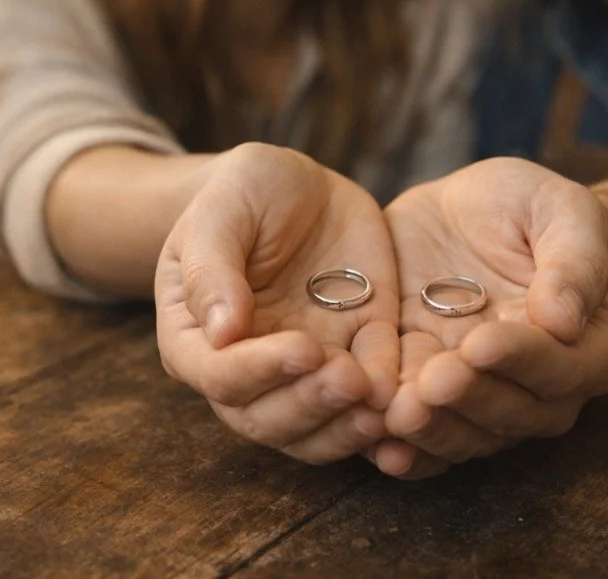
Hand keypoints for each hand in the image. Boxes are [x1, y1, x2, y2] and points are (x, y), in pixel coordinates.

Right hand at [155, 143, 399, 463]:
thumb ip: (212, 270)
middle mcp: (251, 365)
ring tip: (381, 404)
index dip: (259, 372)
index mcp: (199, 338)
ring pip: (319, 422)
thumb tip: (220, 333)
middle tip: (349, 381)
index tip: (302, 349)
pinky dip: (387, 397)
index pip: (220, 375)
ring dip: (347, 423)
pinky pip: (372, 383)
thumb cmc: (241, 194)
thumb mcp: (218, 214)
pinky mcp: (359, 343)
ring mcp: (308, 361)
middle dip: (311, 405)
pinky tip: (407, 395)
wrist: (297, 185)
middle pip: (269, 416)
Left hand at [373, 158, 607, 478]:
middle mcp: (540, 387)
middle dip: (468, 399)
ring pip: (464, 431)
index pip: (561, 366)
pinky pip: (424, 430)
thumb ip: (574, 260)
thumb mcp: (565, 210)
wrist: (477, 212)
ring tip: (397, 414)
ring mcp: (482, 392)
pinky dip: (403, 445)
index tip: (480, 343)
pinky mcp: (429, 386)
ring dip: (431, 428)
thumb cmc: (535, 208)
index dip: (520, 359)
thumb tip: (563, 321)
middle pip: (510, 411)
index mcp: (587, 346)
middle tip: (432, 384)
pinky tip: (375, 445)